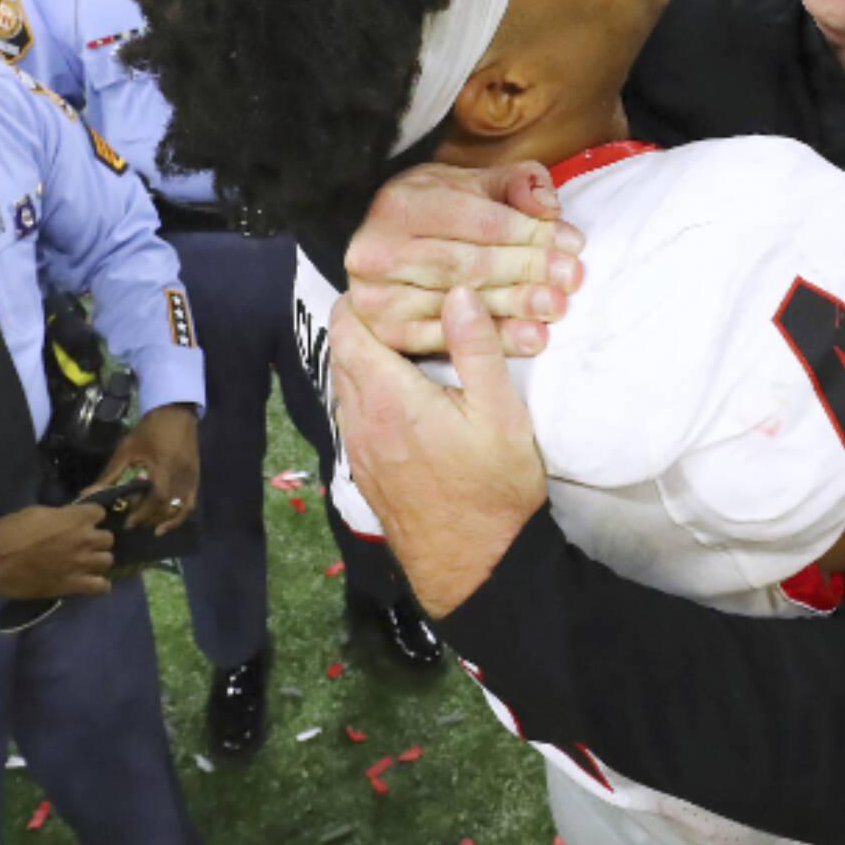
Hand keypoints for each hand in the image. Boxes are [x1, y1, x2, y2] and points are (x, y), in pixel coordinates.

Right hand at [0, 503, 113, 600]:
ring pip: (107, 561)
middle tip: (81, 545)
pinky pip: (101, 587)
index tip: (81, 522)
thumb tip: (69, 520)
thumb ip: (61, 516)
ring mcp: (82, 564)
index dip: (90, 517)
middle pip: (107, 538)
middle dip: (95, 540)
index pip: (100, 512)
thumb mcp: (38, 512)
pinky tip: (89, 583)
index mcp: (77, 518)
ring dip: (97, 561)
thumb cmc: (11, 531)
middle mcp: (85, 540)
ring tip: (84, 563)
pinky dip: (98, 585)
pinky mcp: (73, 585)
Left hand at [93, 404, 199, 533]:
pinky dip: (178, 518)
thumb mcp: (126, 450)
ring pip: (178, 510)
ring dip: (160, 519)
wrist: (175, 415)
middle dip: (148, 518)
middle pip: (166, 507)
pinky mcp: (194, 480)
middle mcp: (181, 476)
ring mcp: (190, 479)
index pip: (157, 498)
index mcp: (165, 466)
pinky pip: (189, 505)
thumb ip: (110, 475)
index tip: (127, 521)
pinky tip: (164, 526)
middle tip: (130, 522)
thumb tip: (88, 494)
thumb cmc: (149, 431)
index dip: (142, 513)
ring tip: (144, 522)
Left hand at [329, 286, 547, 616]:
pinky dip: (368, 388)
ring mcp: (358, 447)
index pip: (351, 329)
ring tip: (408, 338)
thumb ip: (477, 350)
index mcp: (389, 398)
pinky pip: (353, 412)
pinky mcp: (365, 469)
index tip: (394, 278)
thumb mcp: (501, 414)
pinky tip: (405, 389)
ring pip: (345, 383)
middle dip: (367, 321)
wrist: (476, 566)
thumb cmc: (494, 489)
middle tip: (406, 299)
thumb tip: (458, 292)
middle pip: (343, 352)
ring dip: (366, 357)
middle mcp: (360, 420)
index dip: (364, 297)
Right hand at [344, 161, 583, 355]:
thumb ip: (516, 183)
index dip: (530, 234)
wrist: (385, 246)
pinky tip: (531, 338)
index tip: (572, 244)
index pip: (480, 222)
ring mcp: (375, 296)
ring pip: (459, 305)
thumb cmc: (436, 213)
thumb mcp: (471, 183)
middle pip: (470, 265)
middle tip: (571, 278)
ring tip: (556, 307)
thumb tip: (548, 208)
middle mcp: (378, 251)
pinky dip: (494, 341)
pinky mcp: (384, 334)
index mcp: (400, 205)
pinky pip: (445, 341)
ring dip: (516, 308)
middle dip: (528, 271)